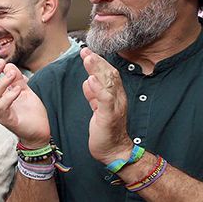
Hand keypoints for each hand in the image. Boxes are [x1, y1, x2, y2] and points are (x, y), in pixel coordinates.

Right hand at [0, 58, 51, 145]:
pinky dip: (9, 96)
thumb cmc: (30, 111)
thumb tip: (8, 65)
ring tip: (12, 75)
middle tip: (1, 63)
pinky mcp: (7, 120)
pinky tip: (18, 89)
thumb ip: (16, 78)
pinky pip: (2, 107)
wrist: (41, 129)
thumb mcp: (23, 89)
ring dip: (1, 82)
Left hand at [80, 48, 132, 164]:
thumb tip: (88, 81)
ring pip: (108, 83)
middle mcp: (117, 98)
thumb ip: (94, 96)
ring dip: (97, 70)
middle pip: (109, 75)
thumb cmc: (106, 131)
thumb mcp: (98, 109)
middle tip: (85, 50)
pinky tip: (91, 80)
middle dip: (96, 61)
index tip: (86, 52)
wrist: (113, 151)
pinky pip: (105, 100)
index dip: (98, 62)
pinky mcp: (109, 116)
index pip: (107, 74)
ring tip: (87, 58)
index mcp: (114, 96)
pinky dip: (98, 89)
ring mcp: (115, 107)